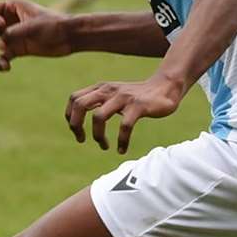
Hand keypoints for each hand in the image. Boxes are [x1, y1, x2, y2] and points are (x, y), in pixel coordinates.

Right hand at [0, 0, 70, 71]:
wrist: (69, 37)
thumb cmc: (53, 25)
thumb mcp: (32, 26)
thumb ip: (14, 33)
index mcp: (12, 7)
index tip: (0, 26)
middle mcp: (8, 20)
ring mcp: (11, 35)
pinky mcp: (17, 49)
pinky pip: (2, 57)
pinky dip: (0, 63)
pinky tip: (5, 67)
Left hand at [65, 72, 184, 154]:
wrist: (165, 87)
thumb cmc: (138, 95)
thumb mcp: (115, 93)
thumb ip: (99, 99)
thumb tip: (79, 116)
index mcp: (101, 88)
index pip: (75, 98)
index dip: (70, 116)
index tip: (77, 131)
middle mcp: (109, 90)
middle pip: (80, 105)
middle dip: (76, 125)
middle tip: (82, 140)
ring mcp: (123, 97)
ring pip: (99, 117)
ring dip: (97, 136)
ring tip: (104, 146)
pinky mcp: (138, 106)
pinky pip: (124, 126)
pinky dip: (121, 141)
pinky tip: (122, 149)